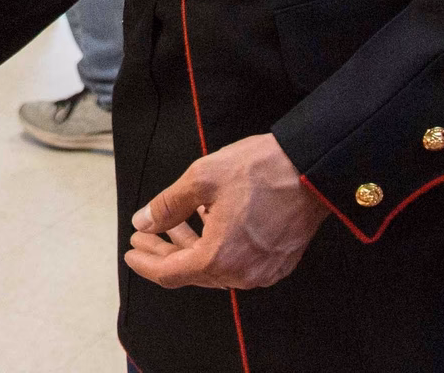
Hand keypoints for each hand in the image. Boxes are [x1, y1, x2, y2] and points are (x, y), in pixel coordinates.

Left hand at [125, 133, 327, 289]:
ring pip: (215, 265)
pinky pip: (237, 260)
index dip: (145, 262)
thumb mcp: (201, 179)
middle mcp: (242, 274)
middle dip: (164, 250)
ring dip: (190, 245)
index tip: (131, 251)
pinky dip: (216, 245)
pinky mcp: (279, 261)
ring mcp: (263, 271)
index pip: (170, 273)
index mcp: (220, 258)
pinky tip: (207, 220)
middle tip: (145, 233)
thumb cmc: (259, 170)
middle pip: (191, 271)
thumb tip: (144, 222)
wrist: (312, 169)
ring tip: (174, 220)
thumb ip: (167, 205)